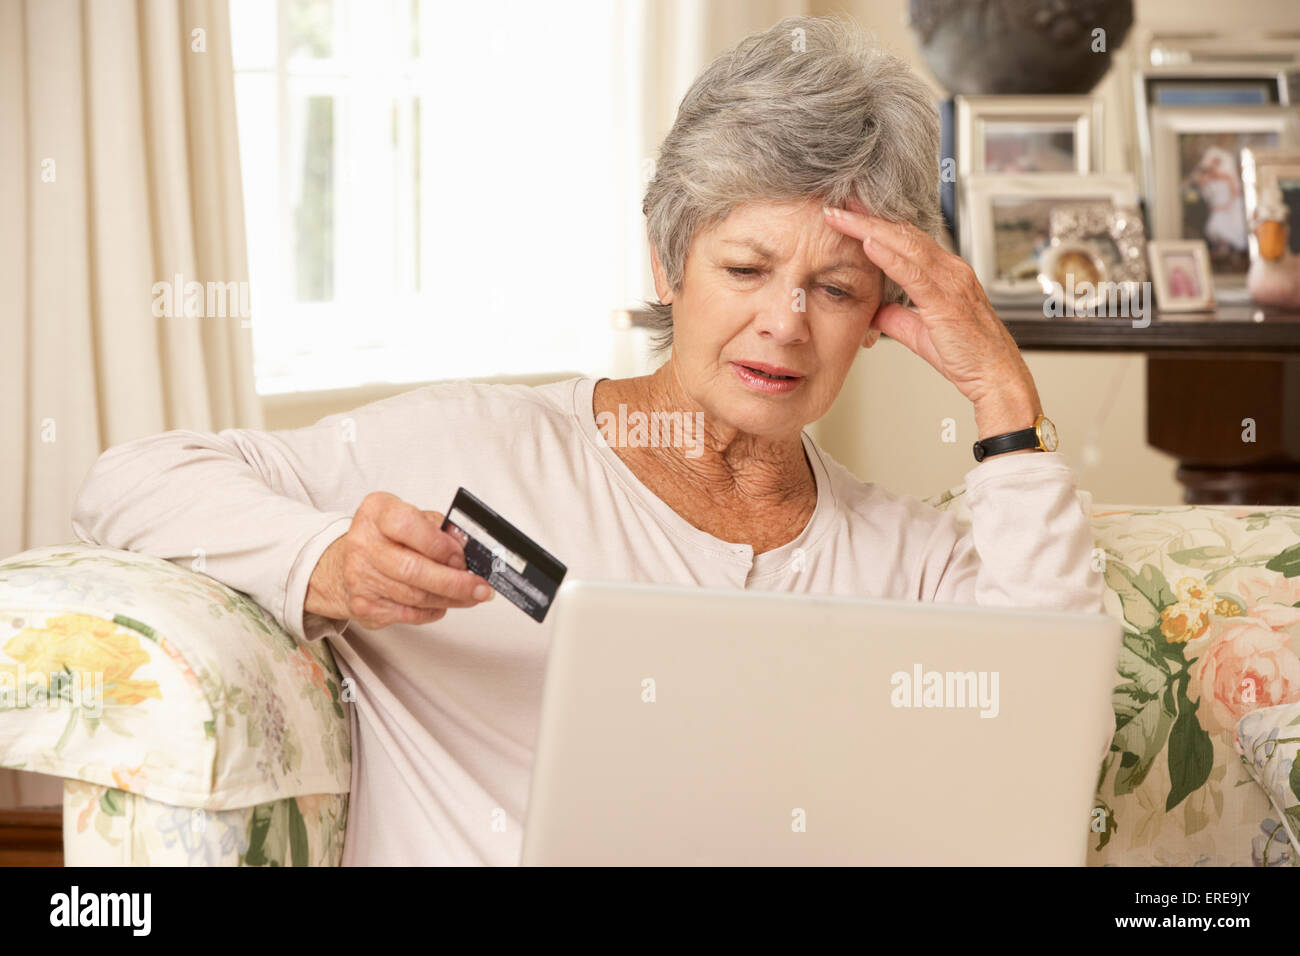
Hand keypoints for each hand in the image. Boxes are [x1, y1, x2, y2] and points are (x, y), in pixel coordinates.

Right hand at [305, 491, 492, 629]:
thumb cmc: (385, 538)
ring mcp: (360, 577)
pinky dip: (433, 610)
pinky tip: (444, 603)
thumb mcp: (409, 517)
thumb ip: (438, 528)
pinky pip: (409, 614)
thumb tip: (467, 546)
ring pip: (416, 596)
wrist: (345, 564)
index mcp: (376, 513)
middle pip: (413, 569)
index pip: (408, 526)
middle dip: (455, 582)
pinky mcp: (364, 606)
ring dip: (451, 599)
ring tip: (471, 596)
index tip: (462, 557)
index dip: (440, 544)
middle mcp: (363, 544)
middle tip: (480, 587)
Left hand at [822, 204, 1042, 437]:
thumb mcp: (920, 333)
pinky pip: (913, 273)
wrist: (994, 376)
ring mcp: (951, 282)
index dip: (877, 224)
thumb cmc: (965, 355)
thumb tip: (872, 310)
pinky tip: (867, 244)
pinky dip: (889, 256)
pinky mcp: (946, 301)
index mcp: (945, 273)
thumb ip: (896, 317)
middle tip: (837, 204)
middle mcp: (951, 269)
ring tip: (842, 217)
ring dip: (870, 229)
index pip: (906, 238)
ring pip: (906, 244)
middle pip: (903, 233)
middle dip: (868, 217)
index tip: (849, 213)